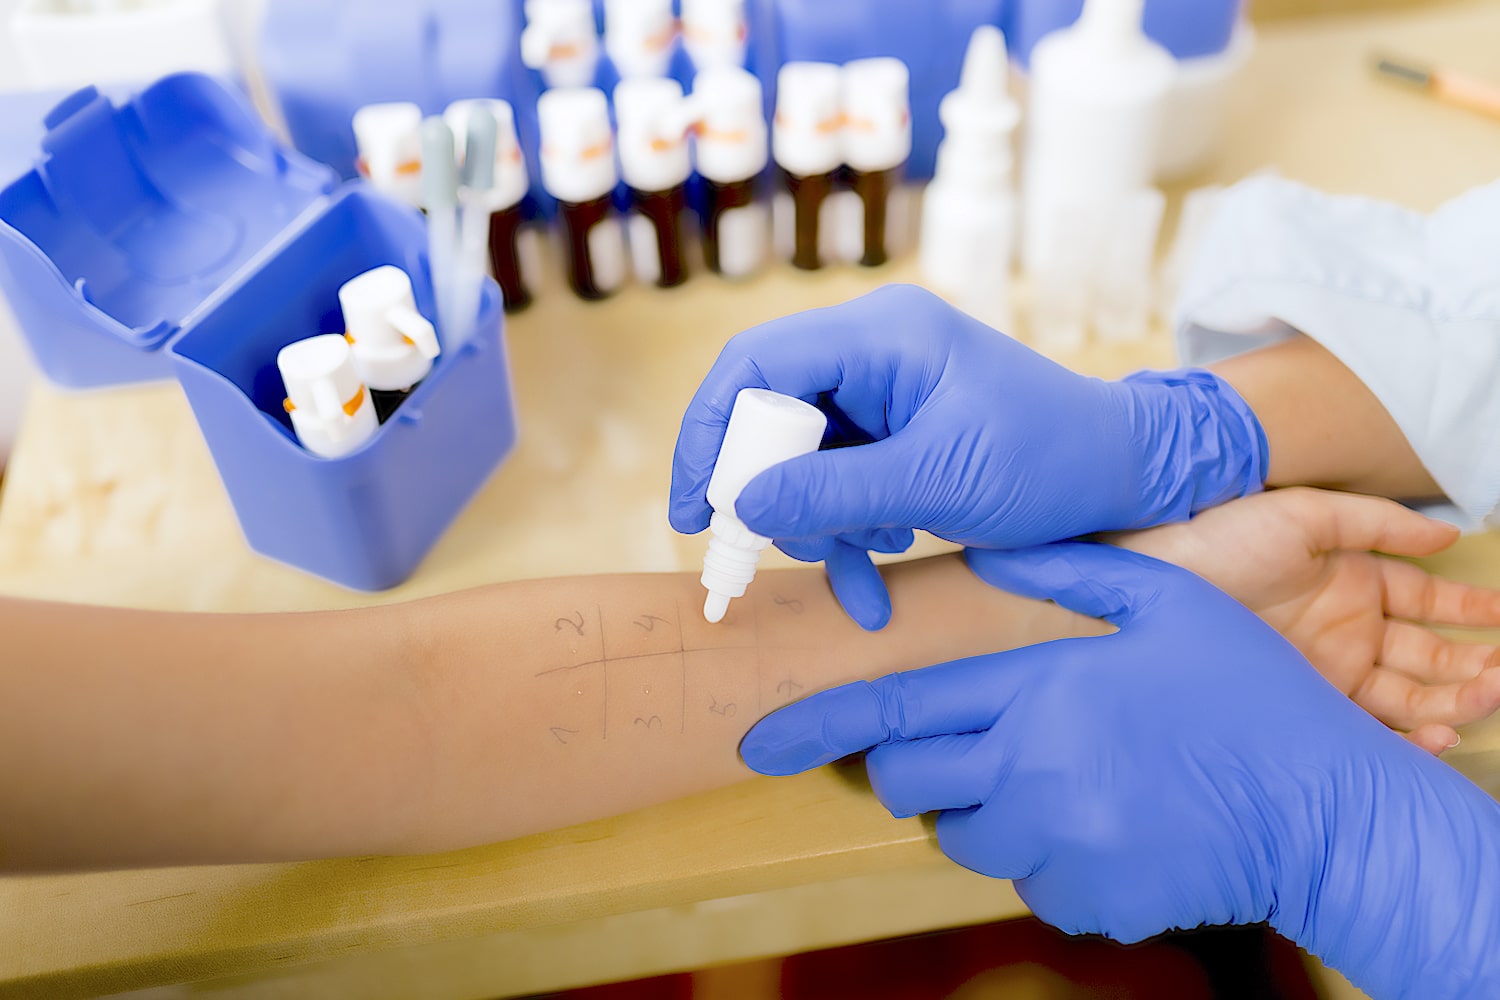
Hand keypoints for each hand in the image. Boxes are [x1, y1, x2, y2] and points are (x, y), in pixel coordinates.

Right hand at [670, 285, 1266, 629]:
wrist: (1124, 476)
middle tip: (760, 554)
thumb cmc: (1051, 461)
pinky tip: (877, 570)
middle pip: (768, 415)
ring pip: (797, 459)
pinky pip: (836, 481)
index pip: (756, 365)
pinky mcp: (893, 433)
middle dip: (767, 492)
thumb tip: (743, 506)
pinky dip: (845, 531)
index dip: (710, 433)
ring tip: (863, 563)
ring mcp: (882, 393)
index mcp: (882, 335)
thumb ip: (835, 491)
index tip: (694, 510)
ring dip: (816, 523)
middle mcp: (872, 352)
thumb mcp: (940, 481)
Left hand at [740, 543, 1499, 996]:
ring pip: (963, 839)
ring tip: (1063, 778)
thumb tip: (983, 557)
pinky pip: (1028, 883)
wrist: (1327, 808)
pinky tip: (1108, 821)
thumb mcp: (1165, 602)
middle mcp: (1031, 774)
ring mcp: (1059, 846)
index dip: (816, 728)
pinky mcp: (1088, 900)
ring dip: (984, 811)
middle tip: (968, 747)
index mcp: (1038, 692)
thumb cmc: (1246, 696)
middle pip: (909, 786)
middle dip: (912, 769)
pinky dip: (1046, 857)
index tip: (756, 744)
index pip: (895, 712)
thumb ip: (1063, 573)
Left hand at [1114, 488, 1499, 753]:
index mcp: (1355, 582)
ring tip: (1489, 697)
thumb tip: (1447, 534)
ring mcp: (1327, 669)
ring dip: (1454, 701)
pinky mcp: (1302, 703)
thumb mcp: (1303, 516)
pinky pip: (1365, 725)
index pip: (1430, 602)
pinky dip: (1405, 736)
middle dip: (1476, 665)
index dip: (1473, 611)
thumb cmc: (1220, 537)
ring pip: (1410, 694)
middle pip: (1430, 655)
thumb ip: (1377, 524)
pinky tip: (1437, 735)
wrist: (1153, 579)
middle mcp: (1348, 629)